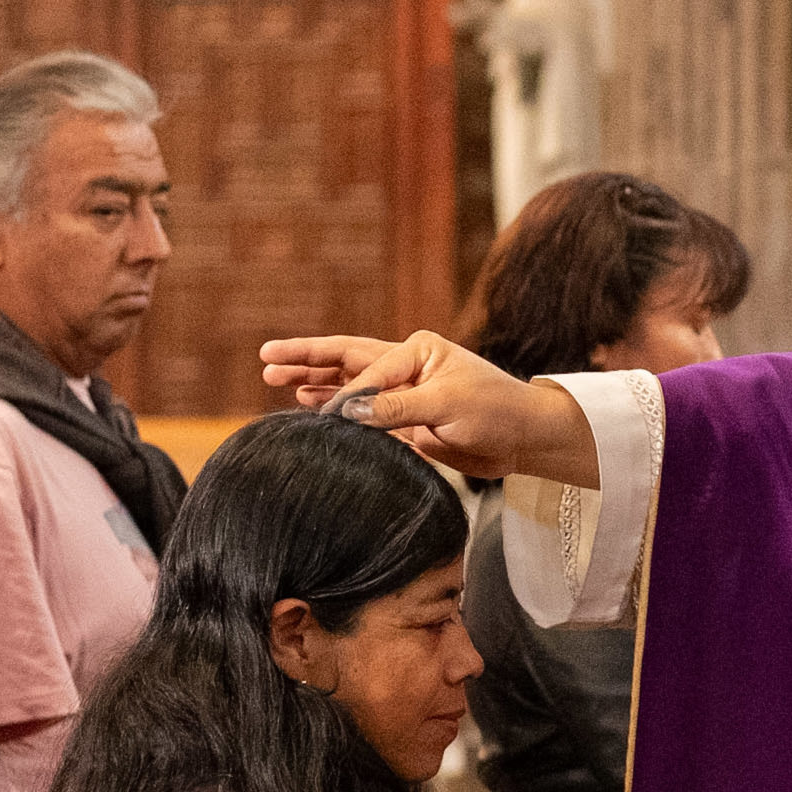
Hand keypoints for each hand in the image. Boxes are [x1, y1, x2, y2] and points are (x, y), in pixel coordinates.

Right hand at [258, 332, 598, 485]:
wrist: (524, 441)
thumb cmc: (496, 413)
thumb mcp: (447, 407)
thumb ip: (396, 409)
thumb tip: (348, 411)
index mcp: (417, 350)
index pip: (366, 368)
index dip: (342, 391)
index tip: (326, 415)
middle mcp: (407, 366)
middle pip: (347, 360)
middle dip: (307, 360)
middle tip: (266, 360)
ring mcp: (405, 393)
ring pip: (350, 383)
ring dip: (315, 382)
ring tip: (275, 379)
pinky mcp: (407, 420)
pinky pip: (363, 412)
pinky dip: (336, 407)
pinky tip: (309, 404)